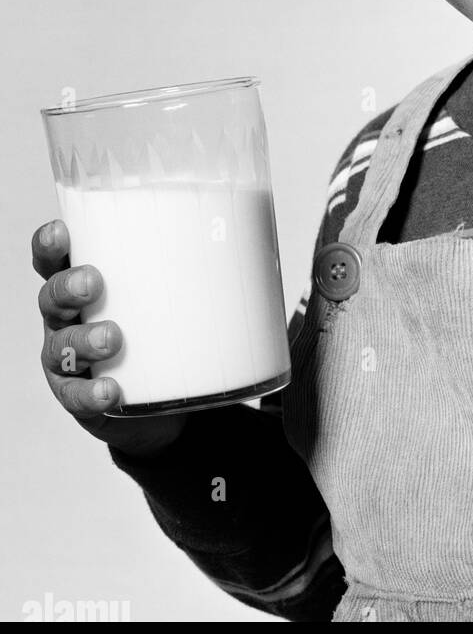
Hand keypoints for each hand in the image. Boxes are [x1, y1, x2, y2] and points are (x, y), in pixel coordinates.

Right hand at [34, 218, 186, 457]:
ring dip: (83, 341)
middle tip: (94, 282)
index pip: (55, 256)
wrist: (161, 403)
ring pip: (60, 345)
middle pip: (51, 295)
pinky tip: (111, 390)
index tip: (63, 231)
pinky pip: (76, 396)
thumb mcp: (174, 295)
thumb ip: (200, 267)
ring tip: (113, 339)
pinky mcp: (80, 397)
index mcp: (85, 282)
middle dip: (67, 286)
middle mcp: (68, 317)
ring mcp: (68, 359)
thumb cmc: (163, 331)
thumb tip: (260, 240)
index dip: (50, 242)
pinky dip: (92, 393)